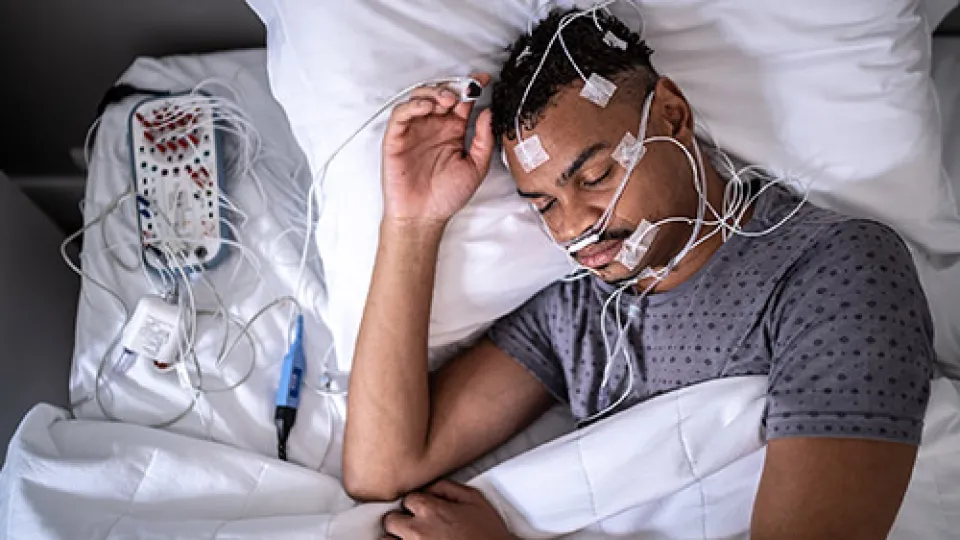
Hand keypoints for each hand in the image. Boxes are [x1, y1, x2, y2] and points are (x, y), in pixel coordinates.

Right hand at [381, 73, 494, 224]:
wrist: (423, 217)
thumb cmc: (447, 196)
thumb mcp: (476, 167)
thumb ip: (484, 140)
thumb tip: (488, 113)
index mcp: (453, 131)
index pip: (463, 101)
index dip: (472, 86)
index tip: (484, 79)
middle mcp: (434, 127)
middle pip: (441, 93)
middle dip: (453, 86)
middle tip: (464, 90)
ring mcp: (415, 130)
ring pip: (420, 97)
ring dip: (434, 92)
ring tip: (447, 100)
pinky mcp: (397, 137)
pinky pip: (402, 114)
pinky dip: (413, 105)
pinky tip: (427, 108)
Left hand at [381, 480, 515, 539]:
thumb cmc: (488, 534)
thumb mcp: (474, 499)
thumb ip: (447, 487)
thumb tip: (430, 484)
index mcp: (430, 510)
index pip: (407, 499)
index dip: (416, 505)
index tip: (422, 512)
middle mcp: (417, 531)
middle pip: (390, 521)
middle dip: (401, 522)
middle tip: (414, 528)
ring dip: (396, 539)